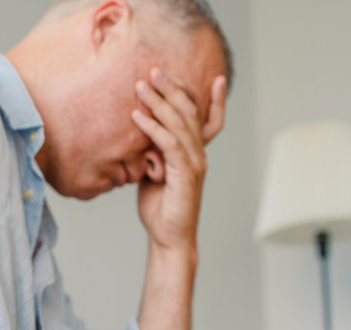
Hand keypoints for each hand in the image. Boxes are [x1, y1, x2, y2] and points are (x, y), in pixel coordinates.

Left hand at [131, 70, 226, 251]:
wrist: (168, 237)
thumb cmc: (160, 208)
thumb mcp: (154, 174)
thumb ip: (153, 154)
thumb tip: (141, 137)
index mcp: (195, 154)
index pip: (209, 120)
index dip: (213, 99)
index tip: (213, 77)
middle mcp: (199, 155)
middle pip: (189, 114)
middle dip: (172, 90)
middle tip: (154, 71)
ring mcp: (194, 164)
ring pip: (178, 124)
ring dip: (158, 103)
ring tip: (141, 86)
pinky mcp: (184, 174)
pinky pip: (168, 144)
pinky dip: (152, 128)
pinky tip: (138, 116)